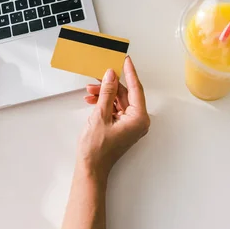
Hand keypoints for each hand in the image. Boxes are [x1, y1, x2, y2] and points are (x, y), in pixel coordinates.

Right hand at [77, 57, 149, 180]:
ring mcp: (131, 124)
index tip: (125, 60)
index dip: (129, 72)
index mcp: (139, 118)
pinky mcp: (123, 126)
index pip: (135, 88)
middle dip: (111, 84)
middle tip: (100, 73)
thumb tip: (111, 76)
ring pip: (119, 101)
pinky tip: (93, 99)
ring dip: (105, 94)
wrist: (91, 168)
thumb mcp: (100, 115)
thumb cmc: (97, 149)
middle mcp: (138, 121)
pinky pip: (116, 108)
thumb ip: (107, 93)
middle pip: (126, 94)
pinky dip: (105, 103)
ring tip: (90, 90)